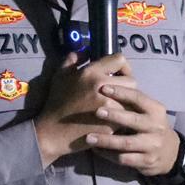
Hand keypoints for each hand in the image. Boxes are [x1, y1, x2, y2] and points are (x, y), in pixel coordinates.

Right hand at [33, 52, 135, 167]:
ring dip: (126, 102)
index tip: (117, 73)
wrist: (53, 132)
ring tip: (118, 105)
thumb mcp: (59, 76)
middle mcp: (103, 87)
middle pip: (131, 80)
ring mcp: (109, 107)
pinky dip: (124, 117)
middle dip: (126, 85)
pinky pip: (127, 116)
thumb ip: (72, 60)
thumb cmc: (56, 102)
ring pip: (132, 100)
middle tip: (118, 91)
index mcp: (91, 73)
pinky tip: (115, 118)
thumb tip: (84, 52)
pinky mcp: (112, 124)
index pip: (119, 60)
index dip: (121, 66)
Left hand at [86, 81, 180, 176]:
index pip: (138, 98)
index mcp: (156, 110)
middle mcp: (156, 127)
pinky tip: (96, 150)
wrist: (169, 152)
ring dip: (106, 141)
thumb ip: (132, 102)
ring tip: (89, 137)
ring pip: (126, 143)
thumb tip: (106, 84)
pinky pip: (124, 158)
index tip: (103, 88)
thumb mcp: (148, 111)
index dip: (121, 92)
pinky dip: (108, 155)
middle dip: (114, 116)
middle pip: (133, 120)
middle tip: (96, 111)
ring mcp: (152, 145)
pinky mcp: (146, 161)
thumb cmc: (150, 125)